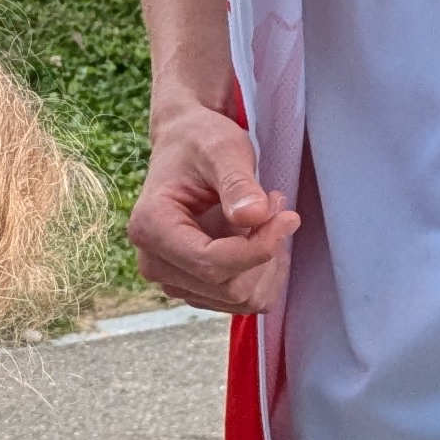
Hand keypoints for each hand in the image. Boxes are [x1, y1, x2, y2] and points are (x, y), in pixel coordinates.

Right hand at [125, 104, 298, 316]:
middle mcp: (154, 262)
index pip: (211, 264)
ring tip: (265, 215)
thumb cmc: (200, 141)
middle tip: (275, 206)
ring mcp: (173, 280)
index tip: (288, 216)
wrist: (186, 144)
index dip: (258, 248)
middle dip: (265, 251)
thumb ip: (237, 182)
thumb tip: (252, 216)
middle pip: (229, 288)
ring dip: (266, 262)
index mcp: (150, 227)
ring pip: (240, 299)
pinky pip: (243, 299)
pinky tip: (259, 235)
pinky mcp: (194, 287)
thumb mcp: (222, 149)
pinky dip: (262, 271)